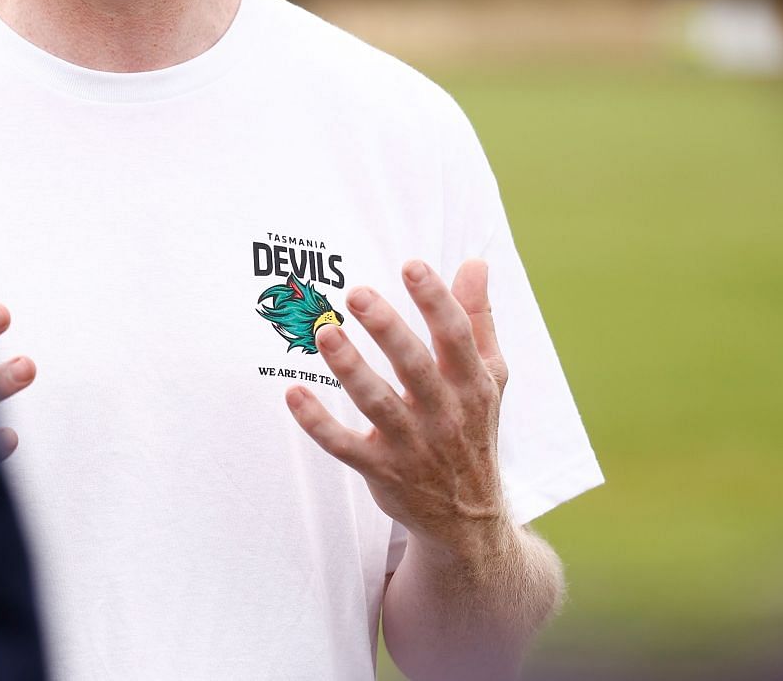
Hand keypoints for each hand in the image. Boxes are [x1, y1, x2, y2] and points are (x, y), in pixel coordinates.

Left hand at [284, 259, 512, 555]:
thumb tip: (474, 263)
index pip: (455, 337)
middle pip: (415, 366)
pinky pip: (345, 446)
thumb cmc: (473, 429)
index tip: (411, 265)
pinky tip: (293, 394)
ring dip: (350, 369)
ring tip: (324, 333)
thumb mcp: (489, 377)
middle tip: (356, 293)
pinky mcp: (381, 470)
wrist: (470, 519)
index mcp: (472, 384)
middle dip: (387, 329)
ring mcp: (412, 444)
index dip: (435, 301)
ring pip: (378, 404)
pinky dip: (318, 423)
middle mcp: (444, 413)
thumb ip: (478, 319)